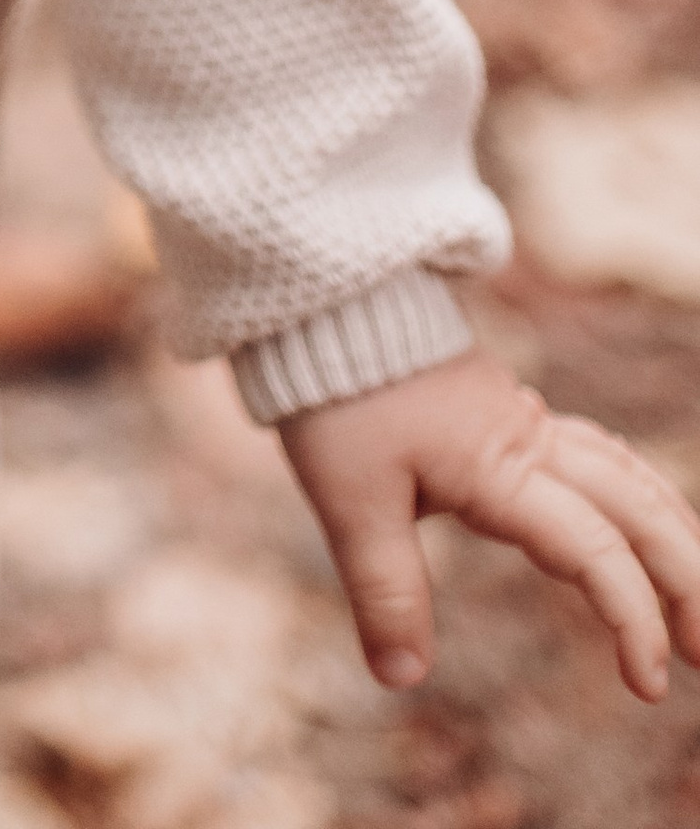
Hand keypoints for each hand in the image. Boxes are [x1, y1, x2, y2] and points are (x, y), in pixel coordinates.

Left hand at [283, 347, 699, 702]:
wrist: (326, 304)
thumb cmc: (338, 397)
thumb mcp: (349, 500)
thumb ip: (384, 590)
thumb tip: (402, 678)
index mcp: (503, 471)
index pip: (595, 551)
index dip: (631, 618)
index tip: (649, 685)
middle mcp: (531, 445)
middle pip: (640, 509)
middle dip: (687, 580)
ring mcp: (525, 424)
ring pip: (628, 477)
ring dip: (672, 535)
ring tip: (693, 601)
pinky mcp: (508, 414)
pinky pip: (599, 454)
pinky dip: (637, 494)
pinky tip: (639, 517)